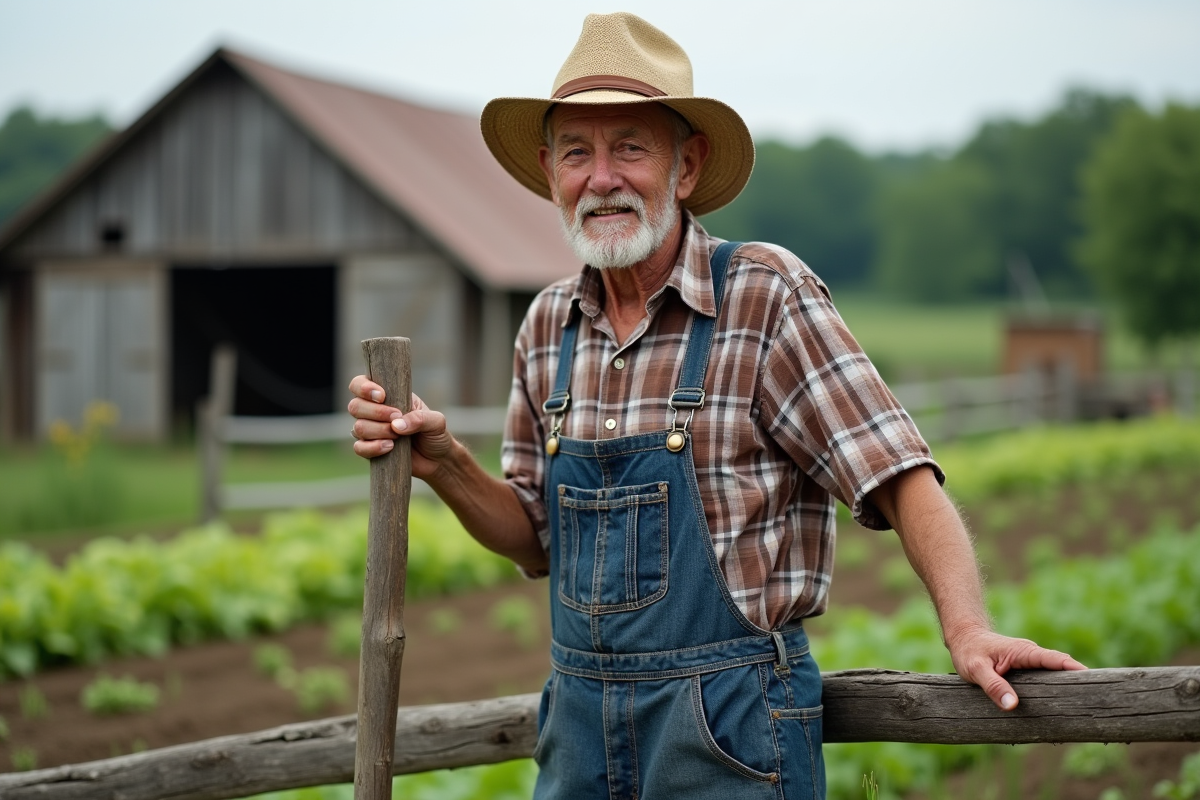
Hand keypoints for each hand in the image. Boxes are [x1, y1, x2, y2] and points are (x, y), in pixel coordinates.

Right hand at [347, 376, 454, 479]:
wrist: (437, 460)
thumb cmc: (436, 435)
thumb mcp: (436, 422)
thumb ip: (420, 419)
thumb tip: (396, 425)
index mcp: (388, 396)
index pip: (360, 383)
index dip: (363, 387)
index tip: (382, 396)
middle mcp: (374, 411)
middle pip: (355, 406)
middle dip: (375, 412)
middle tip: (396, 417)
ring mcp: (371, 431)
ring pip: (358, 427)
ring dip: (378, 431)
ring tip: (398, 437)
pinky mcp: (370, 450)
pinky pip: (359, 448)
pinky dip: (372, 448)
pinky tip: (390, 448)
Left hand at [946, 625, 1086, 710]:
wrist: (963, 637)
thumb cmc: (968, 652)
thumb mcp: (975, 670)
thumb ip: (993, 686)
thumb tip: (1012, 706)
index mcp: (1023, 652)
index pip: (1055, 660)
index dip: (1075, 670)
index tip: (1095, 680)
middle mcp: (1032, 654)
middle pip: (1062, 668)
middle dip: (1081, 681)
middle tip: (1102, 700)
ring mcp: (1031, 661)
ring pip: (1056, 673)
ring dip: (1071, 685)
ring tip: (1091, 705)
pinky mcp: (1028, 668)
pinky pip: (1048, 676)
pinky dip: (1058, 686)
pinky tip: (1066, 704)